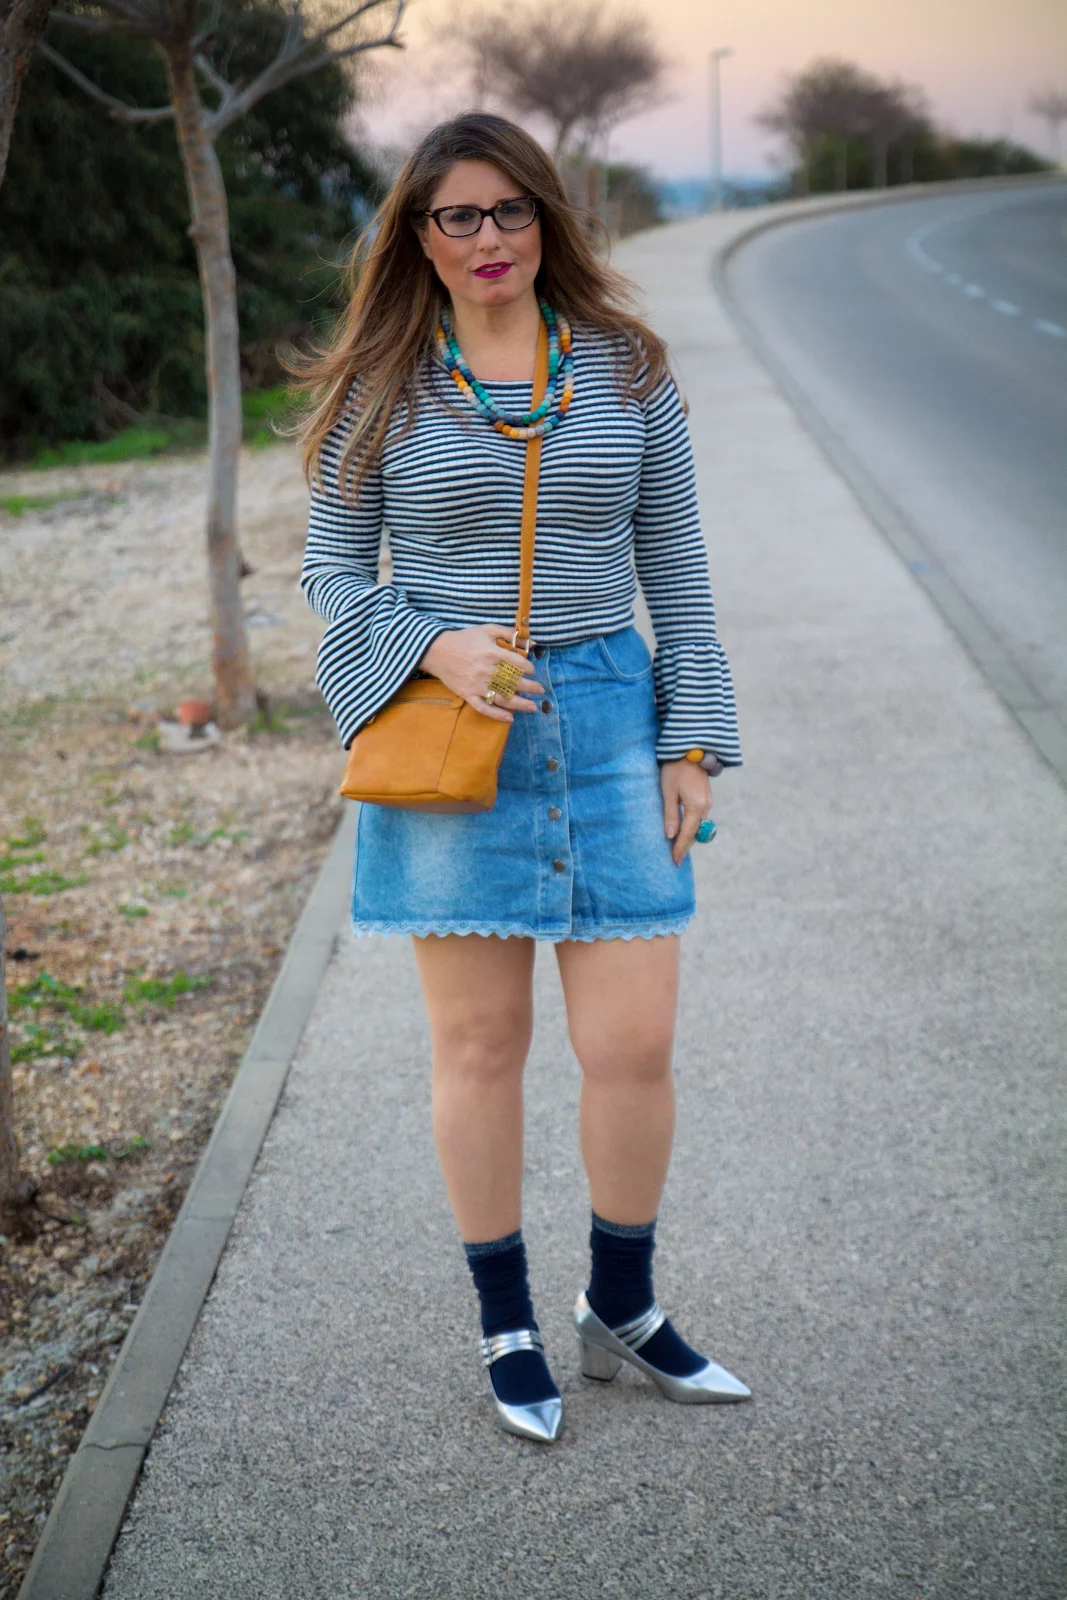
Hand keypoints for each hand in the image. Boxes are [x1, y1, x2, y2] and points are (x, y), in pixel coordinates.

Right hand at [419, 624, 543, 723]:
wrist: (437, 651)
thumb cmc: (465, 639)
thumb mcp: (487, 629)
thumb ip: (509, 633)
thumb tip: (530, 641)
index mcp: (492, 653)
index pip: (518, 664)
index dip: (529, 668)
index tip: (532, 671)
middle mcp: (486, 671)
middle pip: (514, 682)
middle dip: (530, 687)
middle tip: (540, 690)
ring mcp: (477, 685)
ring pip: (503, 698)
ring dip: (520, 704)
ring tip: (532, 707)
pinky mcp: (468, 695)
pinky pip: (484, 708)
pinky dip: (497, 715)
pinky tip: (509, 718)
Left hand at [660, 759, 711, 864]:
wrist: (689, 750)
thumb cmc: (675, 769)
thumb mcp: (668, 792)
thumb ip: (670, 814)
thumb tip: (670, 836)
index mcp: (696, 806)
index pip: (687, 833)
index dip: (680, 848)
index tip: (674, 860)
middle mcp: (705, 807)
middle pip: (695, 833)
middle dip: (685, 846)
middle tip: (675, 859)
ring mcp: (707, 803)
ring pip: (698, 827)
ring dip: (688, 837)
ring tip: (676, 848)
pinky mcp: (705, 799)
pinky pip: (699, 819)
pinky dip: (691, 827)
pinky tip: (682, 831)